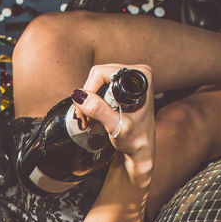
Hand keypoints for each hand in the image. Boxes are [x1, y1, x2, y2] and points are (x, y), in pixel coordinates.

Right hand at [74, 63, 155, 179]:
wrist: (141, 149)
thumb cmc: (136, 139)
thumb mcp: (117, 126)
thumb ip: (99, 110)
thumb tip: (79, 95)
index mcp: (141, 76)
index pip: (102, 73)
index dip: (90, 91)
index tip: (89, 114)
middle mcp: (137, 73)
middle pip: (97, 75)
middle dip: (88, 97)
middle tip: (87, 119)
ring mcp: (129, 78)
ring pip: (96, 81)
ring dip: (88, 101)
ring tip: (90, 119)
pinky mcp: (122, 86)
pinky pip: (99, 86)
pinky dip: (93, 101)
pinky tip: (95, 114)